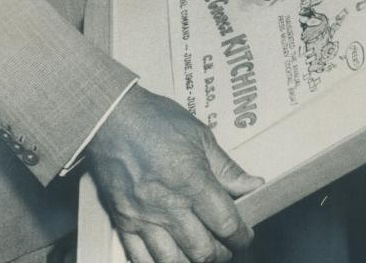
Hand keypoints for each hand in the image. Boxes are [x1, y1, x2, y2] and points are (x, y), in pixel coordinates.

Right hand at [87, 85, 263, 262]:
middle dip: (221, 252)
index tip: (244, 234)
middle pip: (203, 250)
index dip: (241, 235)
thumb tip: (254, 185)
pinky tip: (171, 255)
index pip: (226, 223)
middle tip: (225, 243)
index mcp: (192, 181)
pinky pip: (141, 259)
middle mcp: (169, 205)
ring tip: (200, 250)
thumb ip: (227, 167)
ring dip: (192, 261)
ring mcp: (144, 217)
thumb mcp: (200, 136)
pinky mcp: (123, 222)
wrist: (111, 117)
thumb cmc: (156, 120)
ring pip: (174, 262)